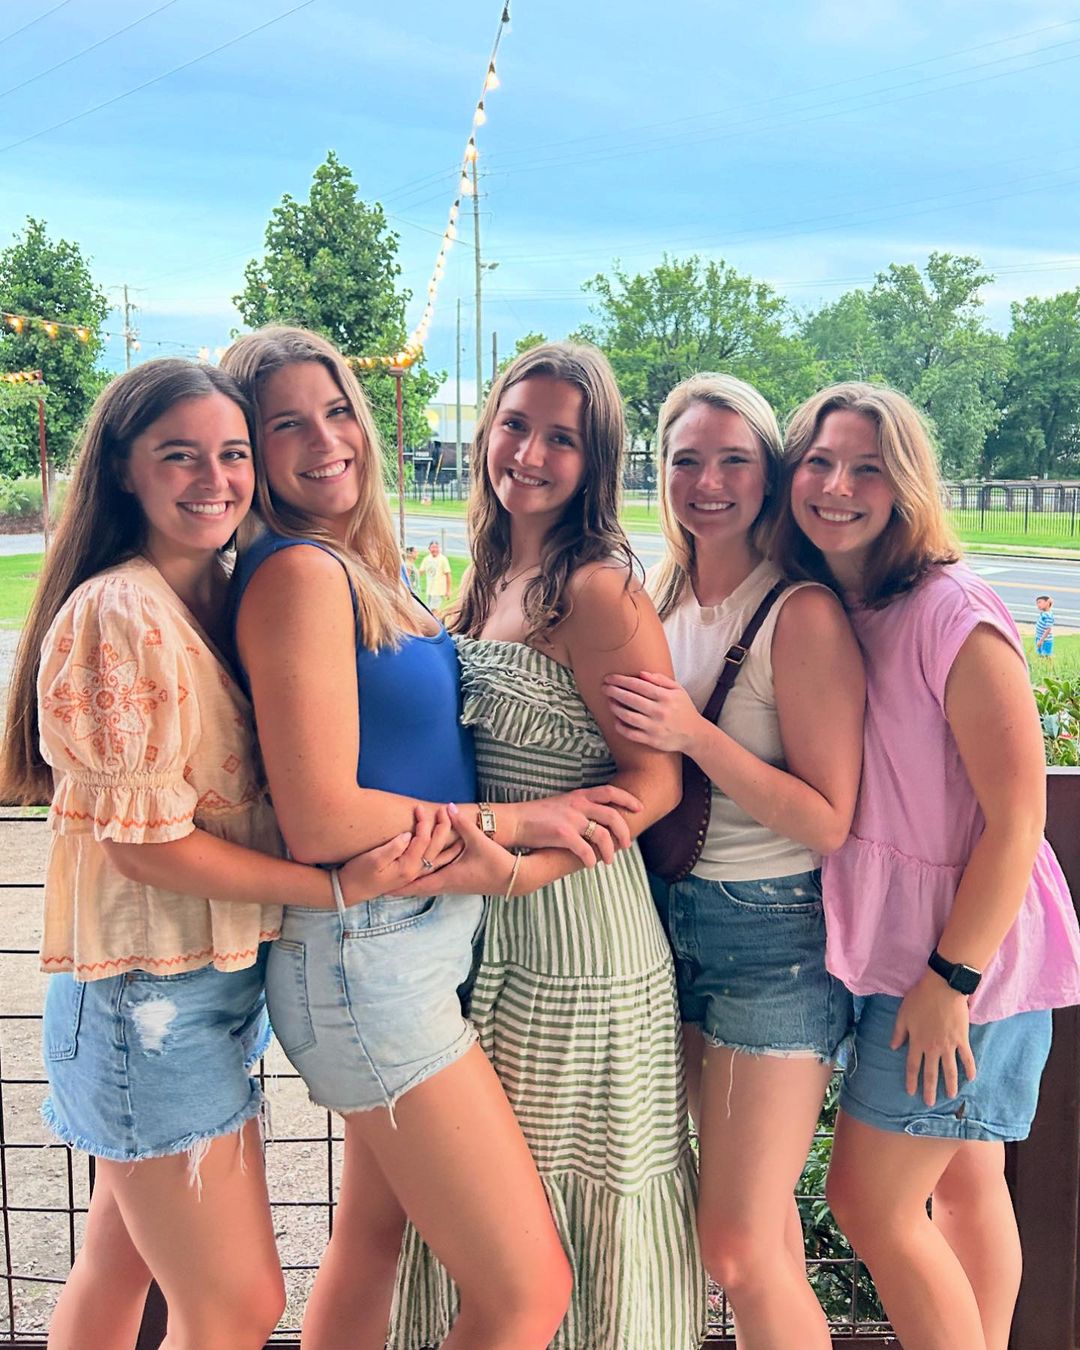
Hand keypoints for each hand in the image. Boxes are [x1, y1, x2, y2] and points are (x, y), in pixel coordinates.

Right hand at [337, 804, 459, 905]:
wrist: (350, 891)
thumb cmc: (358, 873)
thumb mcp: (373, 859)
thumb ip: (392, 848)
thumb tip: (408, 835)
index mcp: (407, 866)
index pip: (422, 840)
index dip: (423, 822)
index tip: (418, 807)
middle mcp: (414, 871)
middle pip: (435, 848)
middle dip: (442, 829)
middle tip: (445, 811)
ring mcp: (413, 874)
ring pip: (438, 859)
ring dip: (449, 845)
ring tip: (461, 833)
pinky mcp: (410, 875)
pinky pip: (433, 865)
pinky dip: (443, 857)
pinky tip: (448, 851)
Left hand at [387, 802, 519, 896]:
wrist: (514, 878)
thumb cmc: (497, 863)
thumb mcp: (479, 841)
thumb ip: (462, 824)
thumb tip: (447, 807)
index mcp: (447, 877)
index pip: (416, 883)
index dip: (398, 884)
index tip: (381, 885)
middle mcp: (446, 884)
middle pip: (416, 886)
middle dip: (399, 884)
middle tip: (379, 883)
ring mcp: (452, 885)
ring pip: (425, 884)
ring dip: (410, 879)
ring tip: (392, 878)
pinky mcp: (458, 881)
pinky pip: (434, 880)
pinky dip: (423, 876)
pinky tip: (416, 872)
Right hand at [502, 785, 642, 866]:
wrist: (514, 821)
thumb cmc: (536, 817)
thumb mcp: (561, 805)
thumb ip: (579, 809)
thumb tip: (597, 823)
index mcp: (578, 795)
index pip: (610, 792)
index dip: (627, 799)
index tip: (639, 808)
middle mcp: (578, 804)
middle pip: (612, 816)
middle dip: (624, 831)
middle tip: (626, 845)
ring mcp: (571, 819)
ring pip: (603, 835)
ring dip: (609, 851)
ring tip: (608, 861)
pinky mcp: (563, 834)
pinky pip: (586, 850)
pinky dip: (591, 860)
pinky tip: (590, 865)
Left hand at [603, 671, 703, 754]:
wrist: (695, 735)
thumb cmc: (684, 709)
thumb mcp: (678, 690)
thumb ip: (660, 680)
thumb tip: (641, 674)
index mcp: (666, 697)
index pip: (638, 685)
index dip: (621, 681)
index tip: (610, 678)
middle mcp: (659, 712)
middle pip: (630, 699)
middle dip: (614, 692)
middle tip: (604, 687)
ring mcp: (655, 727)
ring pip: (628, 716)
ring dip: (615, 708)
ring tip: (609, 701)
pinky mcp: (651, 740)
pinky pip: (630, 733)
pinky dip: (620, 726)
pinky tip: (615, 720)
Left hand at [891, 971, 977, 1105]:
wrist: (942, 988)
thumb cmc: (920, 998)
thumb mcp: (903, 1014)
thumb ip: (898, 1033)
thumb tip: (893, 1048)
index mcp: (917, 1042)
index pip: (913, 1066)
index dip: (912, 1080)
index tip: (911, 1092)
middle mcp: (933, 1048)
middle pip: (931, 1072)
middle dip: (930, 1089)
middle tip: (930, 1103)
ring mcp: (949, 1045)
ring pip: (950, 1070)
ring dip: (950, 1084)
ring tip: (950, 1096)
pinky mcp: (962, 1039)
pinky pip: (967, 1058)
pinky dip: (970, 1069)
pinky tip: (971, 1078)